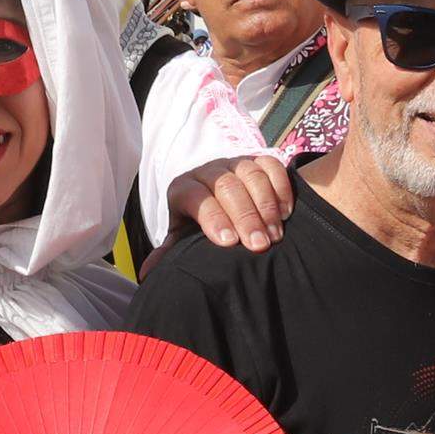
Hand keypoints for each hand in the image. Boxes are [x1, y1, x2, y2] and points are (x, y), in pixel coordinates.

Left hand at [169, 154, 297, 250]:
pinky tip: (286, 214)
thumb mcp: (184, 239)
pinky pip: (272, 165)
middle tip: (259, 245)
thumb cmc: (200, 229)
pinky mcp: (258, 160)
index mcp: (183, 188)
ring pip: (250, 173)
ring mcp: (235, 163)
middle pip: (226, 186)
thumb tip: (148, 273)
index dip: (213, 218)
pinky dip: (281, 188)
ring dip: (266, 205)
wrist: (221, 205)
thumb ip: (171, 253)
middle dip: (245, 217)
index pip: (196, 197)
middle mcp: (208, 171)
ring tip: (275, 235)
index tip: (229, 243)